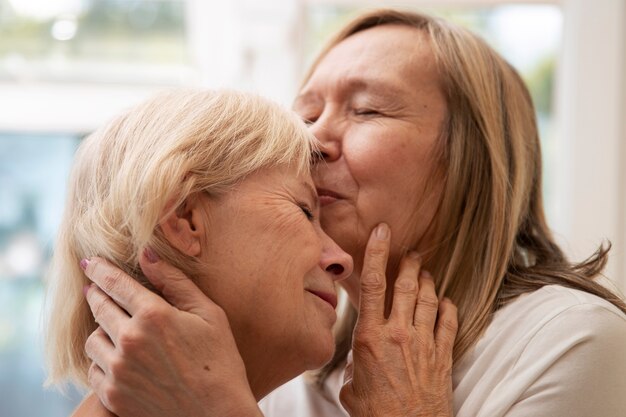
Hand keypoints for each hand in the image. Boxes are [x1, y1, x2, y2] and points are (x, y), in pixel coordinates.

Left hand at [82, 249, 262, 416]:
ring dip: (100, 329)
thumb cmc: (220, 361)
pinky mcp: (113, 394)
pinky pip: (93, 368)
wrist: (217, 414)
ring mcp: (118, 370)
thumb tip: (147, 254)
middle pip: (99, 306)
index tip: (90, 262)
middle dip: (95, 292)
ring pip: (92, 338)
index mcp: (155, 315)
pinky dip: (101, 359)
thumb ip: (175, 281)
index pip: (116, 282)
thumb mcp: (208, 314)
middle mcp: (130, 340)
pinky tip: (116, 356)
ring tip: (114, 327)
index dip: (100, 269)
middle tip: (95, 287)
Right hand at [339, 224, 457, 416]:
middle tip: (411, 251)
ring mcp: (424, 342)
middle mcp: (399, 333)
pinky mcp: (442, 355)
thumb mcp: (351, 385)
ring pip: (430, 298)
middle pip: (407, 285)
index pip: (374, 284)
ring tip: (425, 272)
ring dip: (428, 281)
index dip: (377, 253)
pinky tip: (445, 301)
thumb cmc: (375, 413)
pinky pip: (449, 321)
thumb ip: (355, 363)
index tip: (382, 232)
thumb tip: (359, 360)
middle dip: (410, 263)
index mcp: (370, 337)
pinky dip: (448, 306)